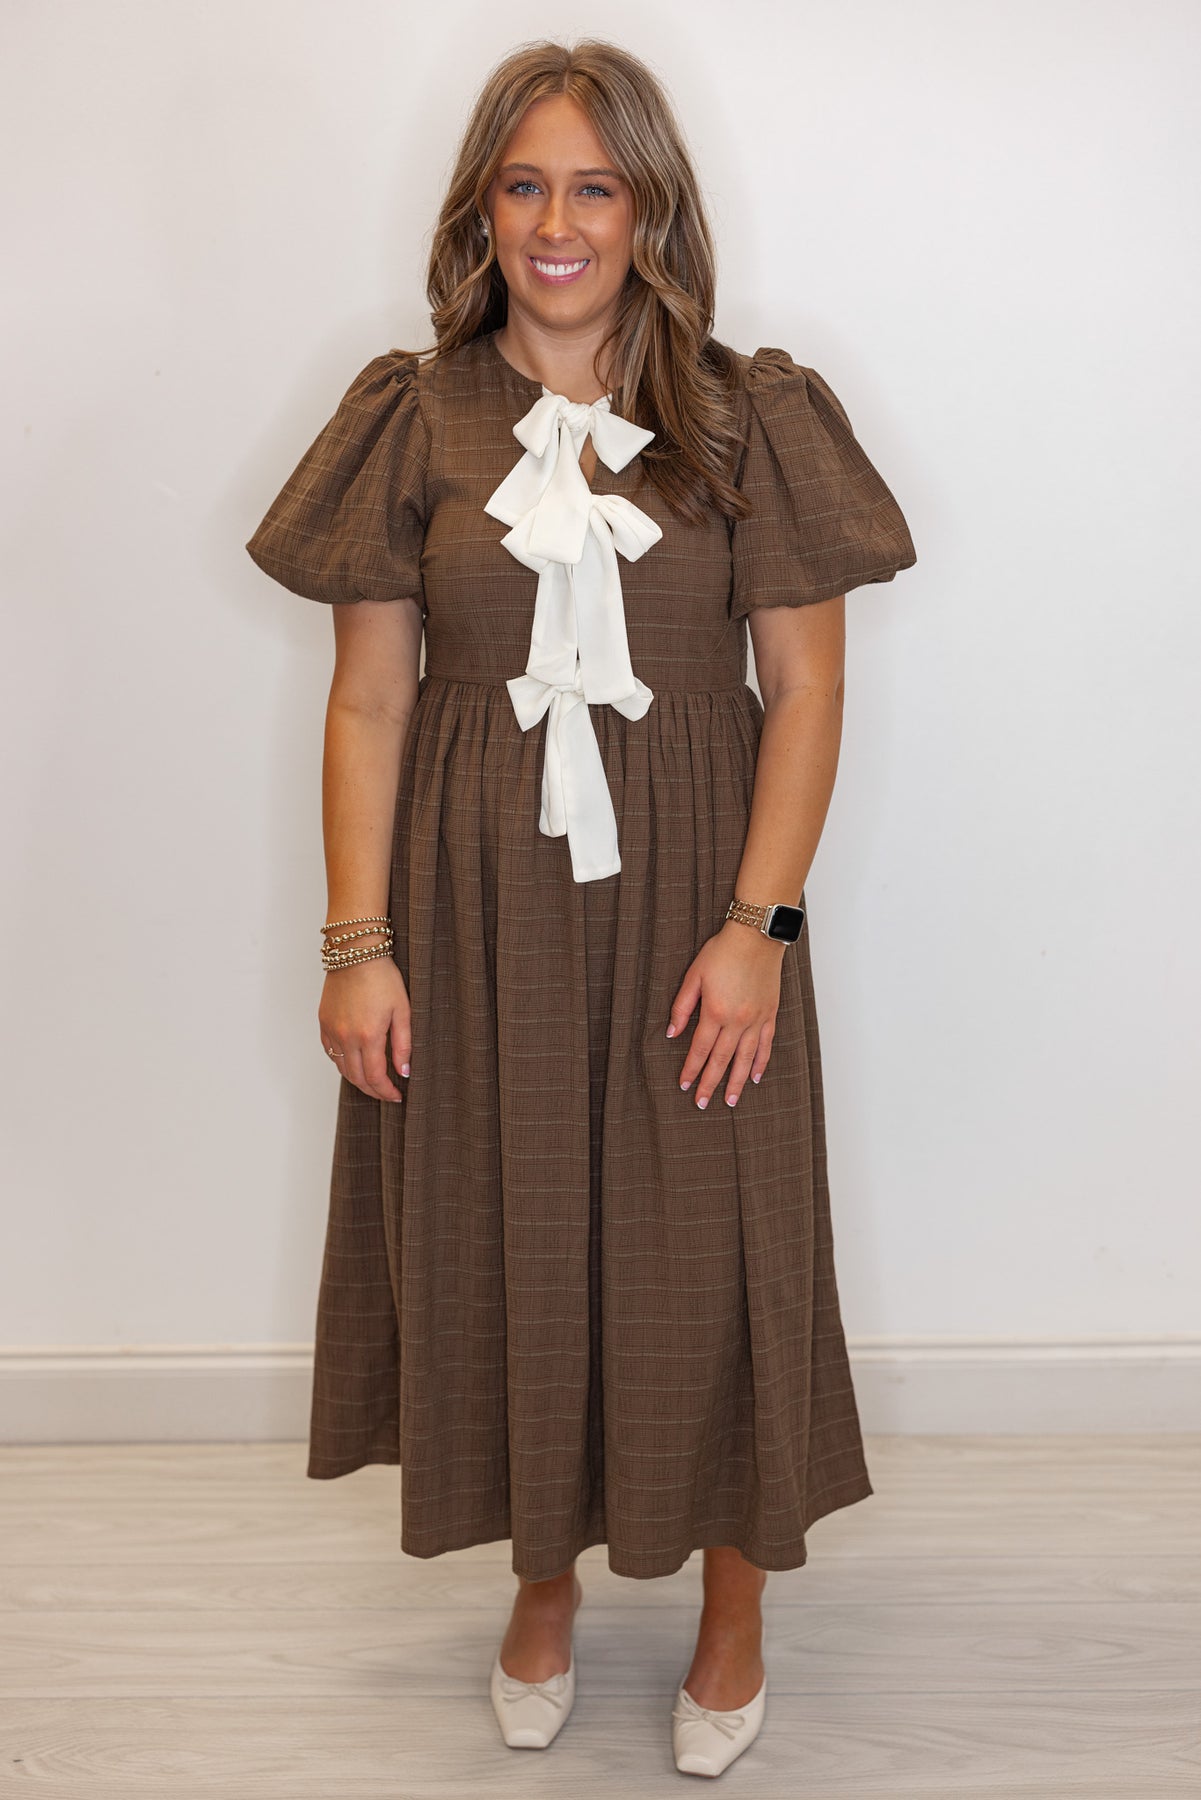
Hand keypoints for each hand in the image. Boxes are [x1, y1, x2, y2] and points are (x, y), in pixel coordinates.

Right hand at [319, 956, 410, 1102]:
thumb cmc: (382, 977)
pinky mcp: (323, 1022)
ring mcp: (332, 1030)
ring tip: (373, 1080)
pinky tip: (354, 1062)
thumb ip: (403, 1045)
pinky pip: (330, 1052)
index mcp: (368, 1036)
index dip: (386, 1092)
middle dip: (373, 1090)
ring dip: (357, 1079)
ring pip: (342, 1068)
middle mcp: (346, 1037)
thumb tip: (404, 1072)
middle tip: (386, 1093)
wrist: (355, 953)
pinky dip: (342, 1063)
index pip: (375, 1077)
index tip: (396, 1096)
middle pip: (357, 1077)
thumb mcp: (402, 1011)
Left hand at [667, 920, 785, 1108]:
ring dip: (737, 1082)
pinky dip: (761, 1063)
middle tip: (703, 1103)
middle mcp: (738, 1021)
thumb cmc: (722, 952)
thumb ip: (682, 1007)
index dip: (691, 1070)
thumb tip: (671, 1033)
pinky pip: (766, 1045)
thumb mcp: (694, 975)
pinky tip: (756, 1077)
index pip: (700, 1049)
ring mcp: (757, 1019)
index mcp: (716, 1011)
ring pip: (746, 1059)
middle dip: (711, 1083)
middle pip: (722, 1060)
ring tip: (730, 1101)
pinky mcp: (770, 1014)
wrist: (756, 936)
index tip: (685, 1085)